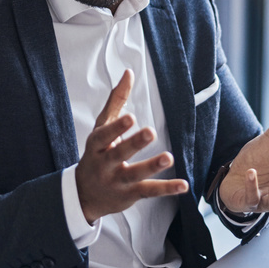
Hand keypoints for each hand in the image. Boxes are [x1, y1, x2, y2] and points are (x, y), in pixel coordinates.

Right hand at [76, 70, 188, 223]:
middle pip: (119, 153)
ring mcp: (117, 181)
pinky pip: (150, 191)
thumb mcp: (101, 128)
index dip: (116, 128)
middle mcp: (104, 165)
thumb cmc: (97, 154)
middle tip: (150, 132)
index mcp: (96, 147)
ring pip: (135, 174)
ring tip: (169, 157)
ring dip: (152, 166)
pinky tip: (183, 185)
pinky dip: (167, 188)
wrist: (84, 195)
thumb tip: (129, 72)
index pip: (103, 136)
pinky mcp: (131, 194)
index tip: (130, 117)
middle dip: (134, 143)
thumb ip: (116, 101)